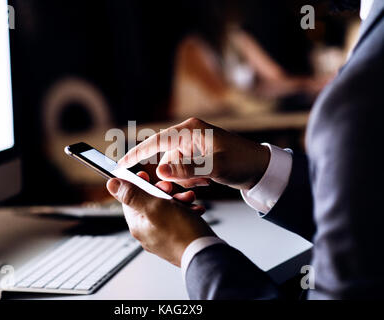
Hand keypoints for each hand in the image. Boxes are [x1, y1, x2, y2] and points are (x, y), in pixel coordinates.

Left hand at [106, 172, 214, 266]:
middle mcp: (148, 232)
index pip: (130, 199)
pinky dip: (187, 211)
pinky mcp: (178, 238)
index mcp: (138, 225)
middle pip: (150, 202)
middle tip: (171, 189)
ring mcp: (163, 236)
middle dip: (164, 192)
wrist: (205, 254)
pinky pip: (179, 219)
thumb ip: (133, 195)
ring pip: (167, 209)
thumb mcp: (154, 207)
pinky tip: (195, 210)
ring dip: (178, 200)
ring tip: (189, 199)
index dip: (138, 185)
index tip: (146, 175)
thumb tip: (112, 185)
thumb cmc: (181, 233)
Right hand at [118, 117, 269, 189]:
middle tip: (185, 185)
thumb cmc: (243, 162)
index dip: (136, 154)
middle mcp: (189, 136)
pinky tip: (207, 180)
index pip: (156, 141)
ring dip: (184, 179)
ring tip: (205, 181)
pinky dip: (191, 180)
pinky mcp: (198, 157)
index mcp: (190, 131)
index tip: (121, 166)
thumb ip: (186, 169)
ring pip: (174, 167)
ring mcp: (193, 147)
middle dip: (171, 175)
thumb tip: (160, 170)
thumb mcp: (215, 167)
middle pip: (164, 157)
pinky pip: (184, 171)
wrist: (262, 169)